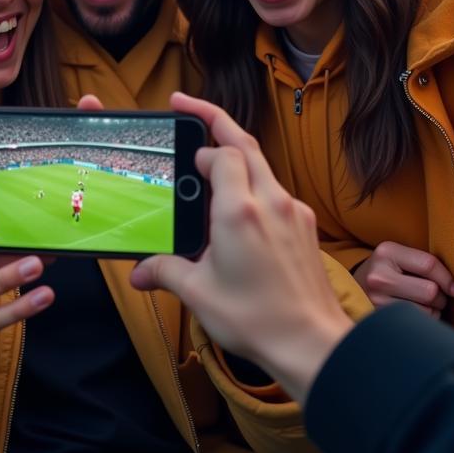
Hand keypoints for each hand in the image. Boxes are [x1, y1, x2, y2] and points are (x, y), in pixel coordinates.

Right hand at [130, 92, 352, 404]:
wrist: (313, 345)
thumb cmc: (257, 319)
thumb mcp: (198, 293)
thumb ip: (165, 271)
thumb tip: (139, 272)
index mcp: (239, 211)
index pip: (222, 153)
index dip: (200, 148)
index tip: (183, 156)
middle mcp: (271, 202)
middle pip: (246, 144)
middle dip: (216, 120)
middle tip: (187, 107)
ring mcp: (294, 213)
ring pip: (263, 167)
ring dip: (236, 157)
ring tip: (211, 163)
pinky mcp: (306, 228)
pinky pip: (276, 192)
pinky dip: (254, 186)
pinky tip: (238, 210)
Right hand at [353, 241, 453, 317]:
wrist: (356, 288)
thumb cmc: (390, 272)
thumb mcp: (401, 258)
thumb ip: (425, 264)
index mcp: (386, 252)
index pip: (429, 265)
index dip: (448, 279)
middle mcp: (378, 275)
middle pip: (430, 291)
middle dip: (439, 297)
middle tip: (433, 296)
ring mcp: (376, 299)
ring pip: (426, 311)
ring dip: (432, 310)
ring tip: (420, 304)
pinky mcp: (379, 318)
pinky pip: (417, 323)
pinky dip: (422, 321)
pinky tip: (413, 313)